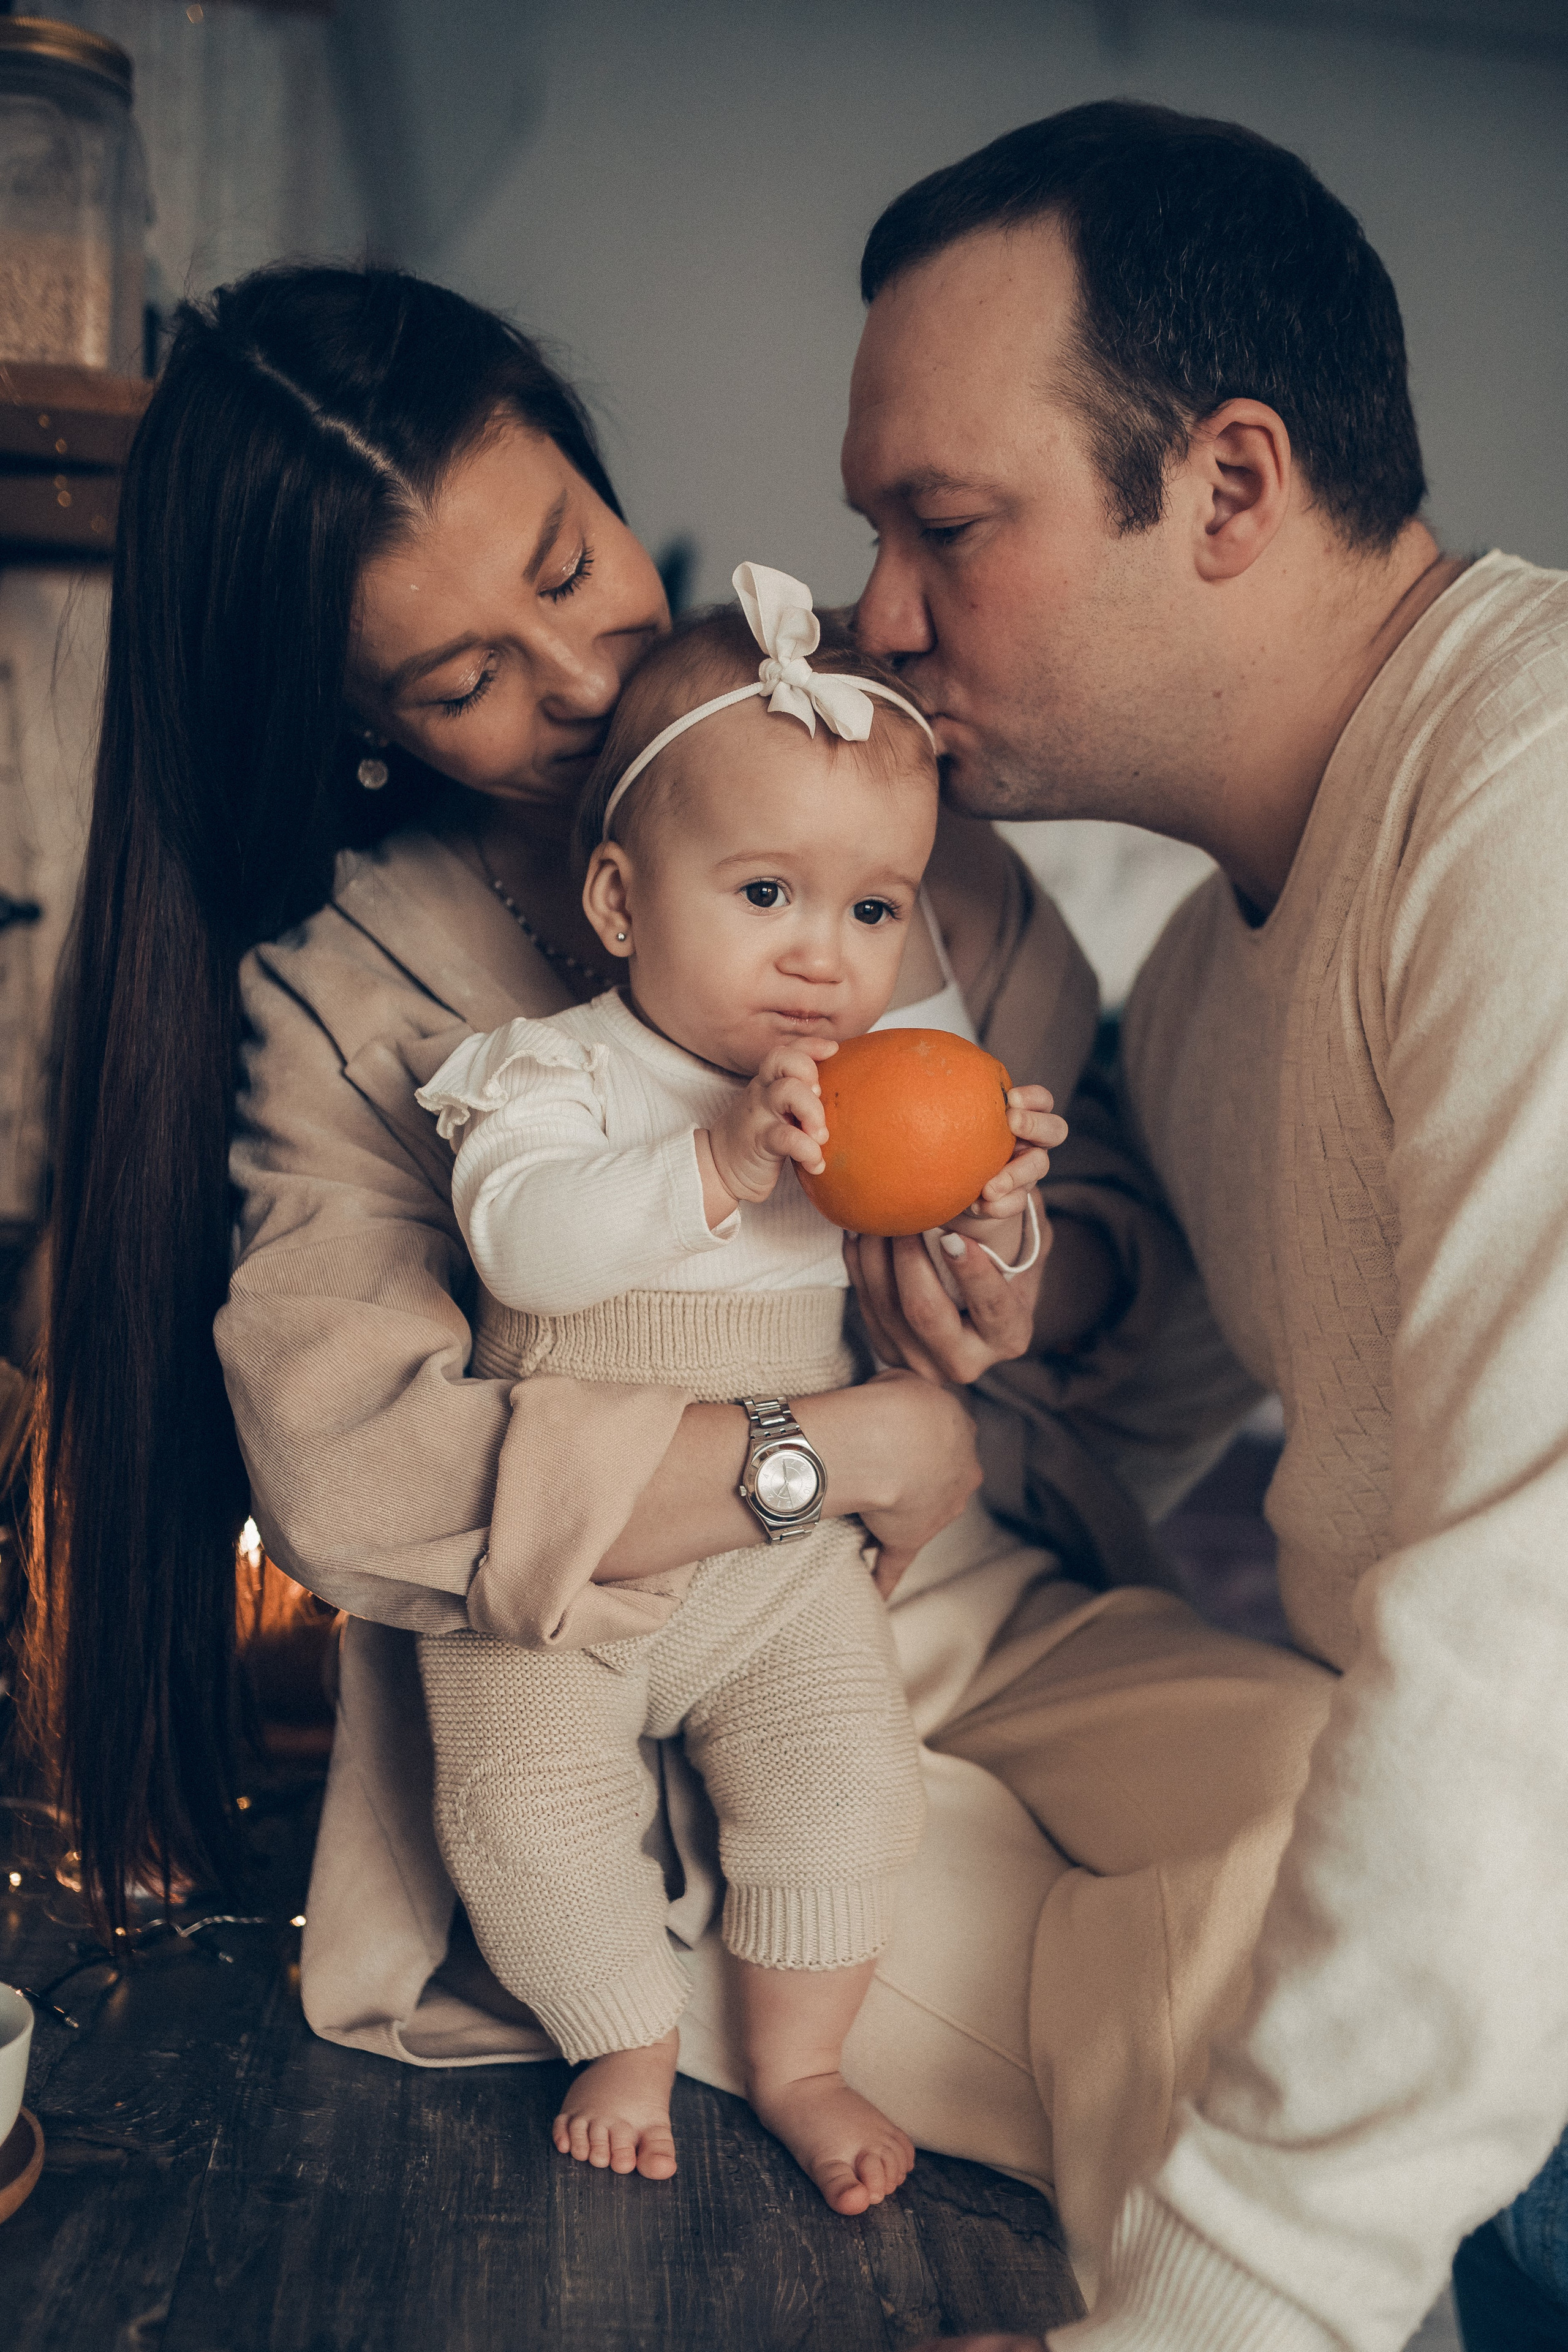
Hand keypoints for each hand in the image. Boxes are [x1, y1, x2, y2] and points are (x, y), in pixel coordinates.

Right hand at [698, 1039, 837, 1225]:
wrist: (720, 1167)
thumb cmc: (759, 1135)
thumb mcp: (777, 1110)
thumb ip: (802, 1097)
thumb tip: (847, 1093)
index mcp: (768, 1082)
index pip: (786, 1051)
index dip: (811, 1045)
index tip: (834, 1050)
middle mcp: (762, 1092)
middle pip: (782, 1060)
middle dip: (809, 1071)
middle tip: (821, 1096)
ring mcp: (759, 1115)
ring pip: (786, 1092)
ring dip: (813, 1112)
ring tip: (822, 1136)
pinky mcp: (759, 1143)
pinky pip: (786, 1138)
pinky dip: (808, 1151)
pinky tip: (816, 1164)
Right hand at [797, 1369, 981, 1597]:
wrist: (892, 1440)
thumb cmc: (899, 1403)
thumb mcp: (911, 1381)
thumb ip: (912, 1394)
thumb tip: (900, 1397)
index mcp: (963, 1435)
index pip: (947, 1438)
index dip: (922, 1435)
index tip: (898, 1434)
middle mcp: (961, 1476)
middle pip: (941, 1478)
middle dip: (918, 1475)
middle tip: (881, 1465)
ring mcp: (938, 1511)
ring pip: (922, 1515)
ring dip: (900, 1513)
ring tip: (866, 1510)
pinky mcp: (909, 1539)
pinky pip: (895, 1563)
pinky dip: (885, 1578)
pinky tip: (876, 1593)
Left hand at [847, 1221, 1050, 1386]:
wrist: (976, 1309)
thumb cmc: (1007, 1265)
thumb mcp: (1026, 1245)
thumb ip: (1016, 1218)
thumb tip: (993, 1187)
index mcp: (1009, 1335)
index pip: (992, 1306)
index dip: (972, 1273)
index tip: (952, 1236)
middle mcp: (965, 1361)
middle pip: (926, 1312)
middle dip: (910, 1259)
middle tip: (906, 1216)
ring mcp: (921, 1362)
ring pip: (887, 1308)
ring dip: (877, 1255)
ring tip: (878, 1215)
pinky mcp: (889, 1351)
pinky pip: (865, 1306)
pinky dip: (859, 1264)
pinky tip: (860, 1232)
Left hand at [961, 1084, 1065, 1230]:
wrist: (956, 1191)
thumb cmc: (959, 1143)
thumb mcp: (961, 1124)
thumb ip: (961, 1110)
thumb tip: (937, 1091)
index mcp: (1022, 1117)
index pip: (1042, 1101)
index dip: (1034, 1098)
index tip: (1011, 1099)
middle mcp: (1032, 1142)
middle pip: (1055, 1129)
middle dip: (1036, 1124)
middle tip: (1011, 1122)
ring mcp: (1029, 1171)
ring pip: (1039, 1166)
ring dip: (1015, 1173)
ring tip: (989, 1186)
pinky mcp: (1017, 1197)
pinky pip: (1018, 1202)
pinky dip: (999, 1205)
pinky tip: (978, 1205)